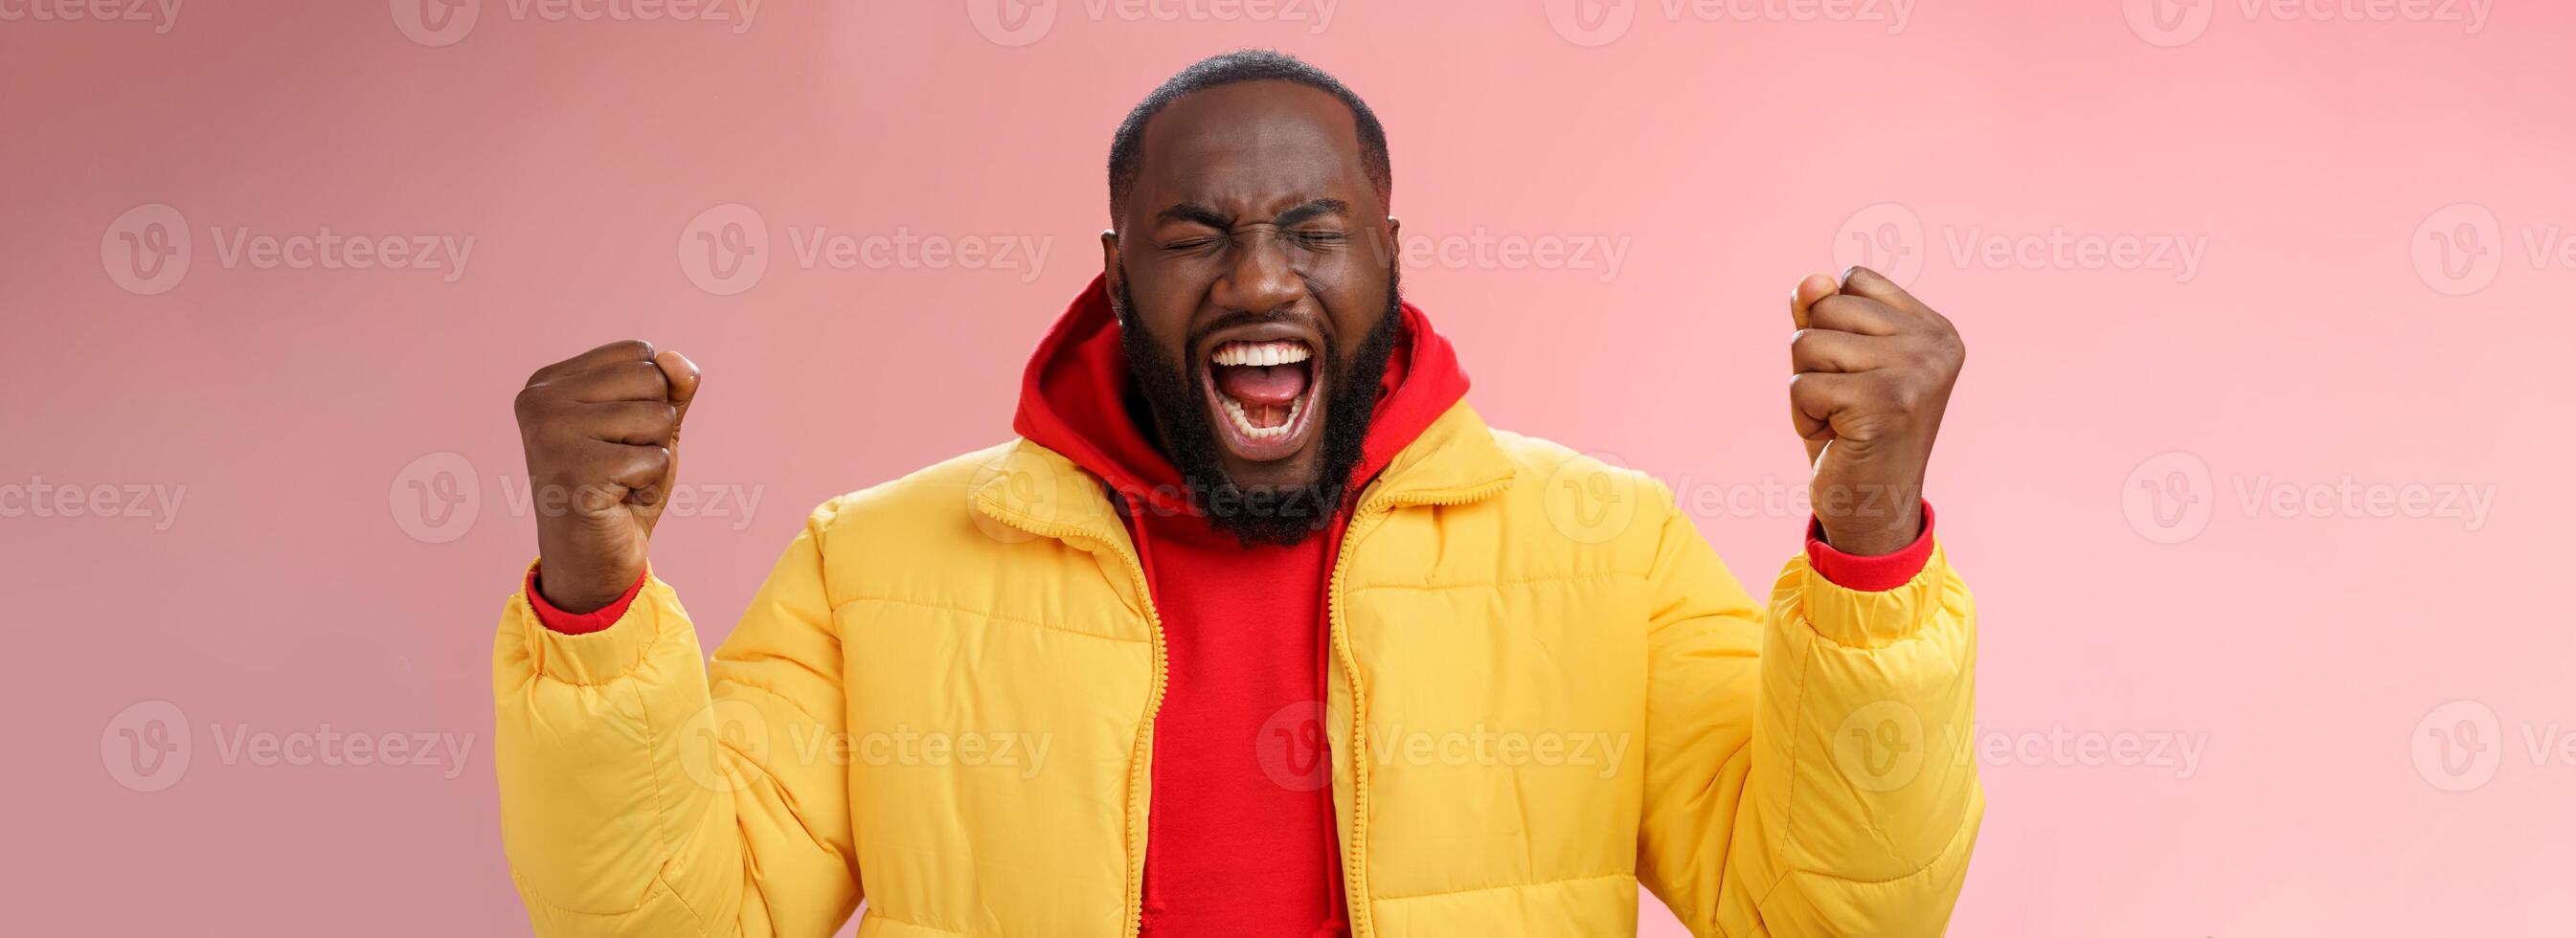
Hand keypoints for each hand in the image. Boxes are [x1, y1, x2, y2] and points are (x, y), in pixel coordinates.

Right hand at [513, 340, 699, 610]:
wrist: (594, 560)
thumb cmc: (621, 488)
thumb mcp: (652, 427)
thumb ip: (671, 387)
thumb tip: (677, 360)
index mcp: (549, 382)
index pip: (638, 352)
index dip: (650, 397)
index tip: (617, 436)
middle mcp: (539, 400)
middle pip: (650, 378)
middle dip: (656, 426)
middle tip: (621, 463)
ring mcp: (549, 434)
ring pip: (657, 417)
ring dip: (653, 457)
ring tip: (619, 481)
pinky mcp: (573, 471)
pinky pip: (654, 458)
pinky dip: (649, 484)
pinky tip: (617, 500)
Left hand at [1788, 267, 1963, 555]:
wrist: (1874, 508)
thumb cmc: (1852, 432)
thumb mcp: (1835, 363)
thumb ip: (1823, 314)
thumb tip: (1811, 281)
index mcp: (1935, 328)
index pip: (1853, 279)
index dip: (1833, 326)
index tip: (1858, 372)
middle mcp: (1935, 345)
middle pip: (1827, 307)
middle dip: (1814, 357)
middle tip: (1844, 402)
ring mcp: (1916, 372)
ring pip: (1809, 342)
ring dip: (1806, 387)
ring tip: (1840, 419)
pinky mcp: (1886, 402)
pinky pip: (1803, 384)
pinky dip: (1804, 416)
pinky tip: (1836, 437)